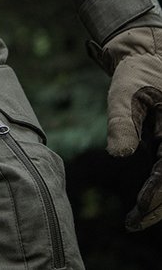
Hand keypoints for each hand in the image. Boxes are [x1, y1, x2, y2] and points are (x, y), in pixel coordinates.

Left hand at [89, 26, 161, 230]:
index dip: (155, 198)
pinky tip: (150, 199)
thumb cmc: (136, 71)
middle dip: (161, 206)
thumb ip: (121, 121)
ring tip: (140, 215)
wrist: (149, 53)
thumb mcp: (124, 91)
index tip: (136, 213)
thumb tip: (117, 154)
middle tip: (134, 222)